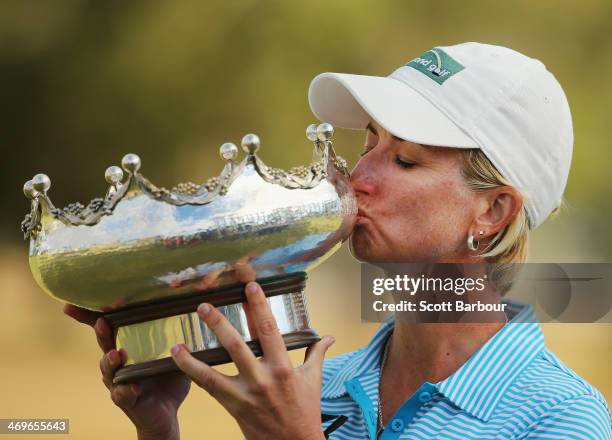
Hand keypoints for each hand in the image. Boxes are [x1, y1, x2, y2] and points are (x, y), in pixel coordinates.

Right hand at [63, 305, 190, 439]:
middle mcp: (119, 362)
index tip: (72, 305)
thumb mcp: (177, 355)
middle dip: (101, 333)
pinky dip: (127, 390)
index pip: (108, 328)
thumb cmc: (167, 379)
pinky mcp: (126, 399)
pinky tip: (133, 386)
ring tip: (117, 354)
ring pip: (109, 370)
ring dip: (111, 361)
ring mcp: (119, 381)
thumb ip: (182, 339)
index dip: (90, 317)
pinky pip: (122, 394)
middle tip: (102, 323)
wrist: (166, 413)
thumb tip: (197, 315)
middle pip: (105, 344)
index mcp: (128, 346)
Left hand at [170, 281, 334, 439]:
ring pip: (214, 369)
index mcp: (283, 367)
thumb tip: (328, 337)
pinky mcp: (233, 406)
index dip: (258, 305)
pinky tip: (178, 356)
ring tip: (180, 335)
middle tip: (205, 305)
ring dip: (194, 353)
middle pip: (237, 345)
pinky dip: (191, 370)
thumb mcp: (314, 380)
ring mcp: (245, 394)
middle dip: (219, 323)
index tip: (250, 286)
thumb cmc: (305, 411)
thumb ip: (317, 354)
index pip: (269, 329)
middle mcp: (263, 378)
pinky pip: (208, 387)